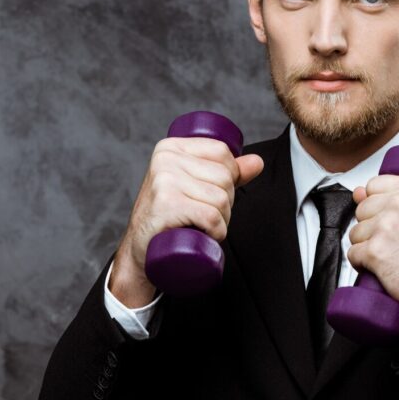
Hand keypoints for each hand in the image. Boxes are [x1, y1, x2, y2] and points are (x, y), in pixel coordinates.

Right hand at [110, 137, 264, 307]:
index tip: (210, 194)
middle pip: (225, 177)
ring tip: (200, 226)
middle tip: (203, 216)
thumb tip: (257, 162)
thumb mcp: (194, 187)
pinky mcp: (166, 205)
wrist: (141, 252)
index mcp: (171, 147)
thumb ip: (227, 172)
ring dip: (221, 221)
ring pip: (221, 199)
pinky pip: (211, 216)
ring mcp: (164, 181)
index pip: (222, 152)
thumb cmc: (169, 218)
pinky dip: (216, 231)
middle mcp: (165, 159)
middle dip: (225, 203)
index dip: (229, 177)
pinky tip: (204, 235)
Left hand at [347, 175, 398, 328]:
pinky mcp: (374, 250)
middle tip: (396, 242)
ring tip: (392, 255)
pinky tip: (383, 267)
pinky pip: (353, 254)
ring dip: (366, 246)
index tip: (390, 218)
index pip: (373, 185)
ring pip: (355, 232)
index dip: (377, 205)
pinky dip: (362, 264)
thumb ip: (394, 198)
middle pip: (362, 209)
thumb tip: (358, 191)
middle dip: (371, 228)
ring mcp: (386, 226)